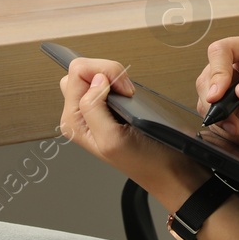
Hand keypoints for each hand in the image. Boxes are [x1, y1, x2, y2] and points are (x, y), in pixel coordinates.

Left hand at [59, 56, 185, 188]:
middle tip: (125, 90)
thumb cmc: (142, 161)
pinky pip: (104, 81)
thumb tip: (95, 80)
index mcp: (74, 121)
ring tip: (128, 95)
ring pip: (91, 74)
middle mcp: (80, 114)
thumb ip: (94, 108)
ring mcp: (92, 109)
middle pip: (81, 70)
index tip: (123, 89)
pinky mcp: (106, 105)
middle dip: (106, 71)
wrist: (164, 169)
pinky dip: (119, 81)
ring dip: (113, 76)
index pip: (76, 73)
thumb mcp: (112, 139)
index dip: (104, 73)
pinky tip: (129, 97)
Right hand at [196, 32, 238, 163]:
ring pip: (207, 104)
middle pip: (207, 80)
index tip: (218, 95)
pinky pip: (215, 123)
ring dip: (226, 125)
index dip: (217, 71)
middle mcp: (238, 68)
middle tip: (234, 126)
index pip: (223, 51)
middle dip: (218, 107)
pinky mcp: (226, 112)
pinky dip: (230, 135)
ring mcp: (229, 91)